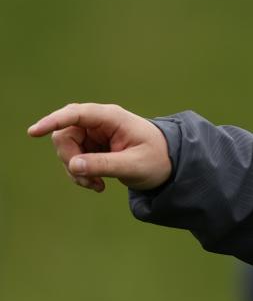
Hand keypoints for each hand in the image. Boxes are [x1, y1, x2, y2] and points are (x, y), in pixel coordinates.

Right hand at [28, 102, 171, 192]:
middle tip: (88, 180)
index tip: (34, 132)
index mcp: (112, 118)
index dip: (53, 121)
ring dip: (76, 170)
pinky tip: (98, 185)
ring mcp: (93, 134)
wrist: (170, 164)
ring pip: (66, 149)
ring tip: (97, 186)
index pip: (76, 114)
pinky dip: (81, 174)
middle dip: (70, 159)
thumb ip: (105, 165)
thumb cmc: (157, 160)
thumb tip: (74, 165)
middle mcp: (99, 122)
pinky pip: (73, 159)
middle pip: (65, 135)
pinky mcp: (91, 146)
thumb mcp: (134, 165)